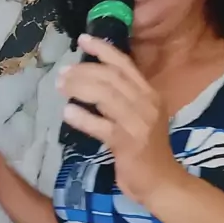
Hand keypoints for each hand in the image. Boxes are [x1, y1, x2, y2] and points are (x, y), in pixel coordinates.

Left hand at [57, 34, 183, 206]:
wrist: (162, 183)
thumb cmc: (146, 151)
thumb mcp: (140, 117)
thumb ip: (122, 99)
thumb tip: (90, 81)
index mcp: (150, 94)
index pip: (125, 65)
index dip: (103, 50)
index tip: (82, 39)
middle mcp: (147, 104)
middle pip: (112, 77)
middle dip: (83, 71)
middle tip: (62, 73)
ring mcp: (139, 124)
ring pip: (105, 96)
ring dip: (79, 88)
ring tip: (60, 88)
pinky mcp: (128, 144)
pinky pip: (101, 126)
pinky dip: (83, 118)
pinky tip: (67, 113)